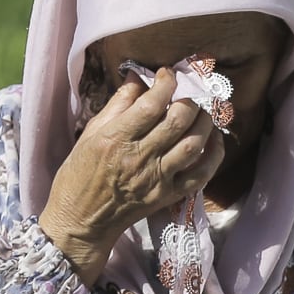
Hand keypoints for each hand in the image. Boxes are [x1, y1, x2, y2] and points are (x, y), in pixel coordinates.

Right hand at [36, 65, 225, 284]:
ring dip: (205, 122)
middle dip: (191, 98)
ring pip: (194, 144)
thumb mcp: (90, 133)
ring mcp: (157, 179)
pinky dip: (214, 155)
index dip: (166, 82)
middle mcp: (139, 157)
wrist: (81, 220)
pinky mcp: (168, 196)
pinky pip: (201, 174)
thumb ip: (117, 104)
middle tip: (190, 89)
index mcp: (116, 138)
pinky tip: (213, 139)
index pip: (151, 104)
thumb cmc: (79, 174)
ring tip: (203, 110)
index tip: (168, 74)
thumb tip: (138, 76)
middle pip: (178, 120)